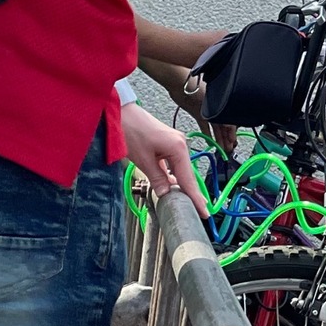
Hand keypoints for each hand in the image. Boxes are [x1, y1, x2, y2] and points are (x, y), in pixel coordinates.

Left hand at [120, 101, 209, 215]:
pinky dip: (174, 175)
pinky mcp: (168, 143)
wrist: (120, 112)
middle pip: (188, 174)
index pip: (188, 179)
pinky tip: (173, 185)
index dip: (196, 197)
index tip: (204, 212)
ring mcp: (175, 143)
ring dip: (182, 184)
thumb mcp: (142, 159)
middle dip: (192, 193)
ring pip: (181, 169)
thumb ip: (157, 178)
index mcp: (178, 148)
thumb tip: (166, 194)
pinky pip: (175, 164)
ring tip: (188, 202)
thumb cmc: (131, 130)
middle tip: (199, 212)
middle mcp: (180, 144)